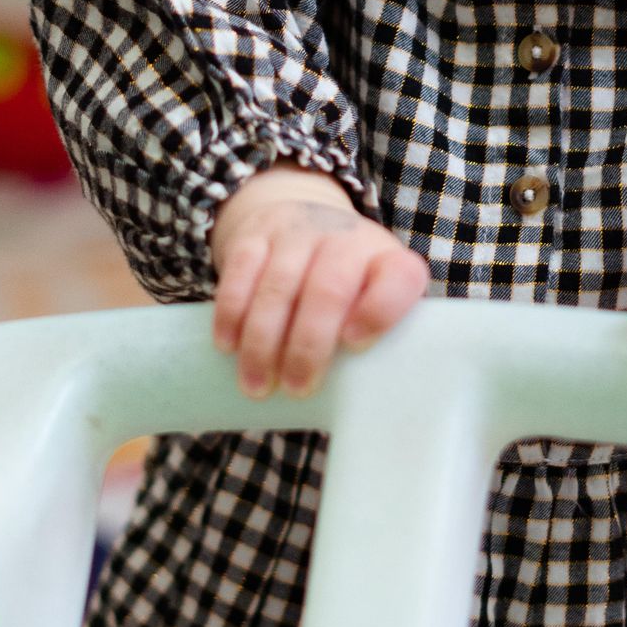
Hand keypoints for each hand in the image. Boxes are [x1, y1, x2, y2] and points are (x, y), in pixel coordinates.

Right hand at [211, 166, 429, 398]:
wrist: (300, 218)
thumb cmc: (343, 283)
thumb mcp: (368, 297)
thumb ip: (370, 340)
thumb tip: (357, 408)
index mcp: (385, 261)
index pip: (399, 277)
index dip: (379, 311)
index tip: (355, 345)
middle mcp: (345, 240)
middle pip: (329, 289)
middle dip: (309, 346)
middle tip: (296, 388)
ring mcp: (298, 232)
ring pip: (278, 286)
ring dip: (263, 342)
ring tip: (257, 385)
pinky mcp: (255, 235)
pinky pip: (240, 271)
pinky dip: (231, 313)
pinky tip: (227, 345)